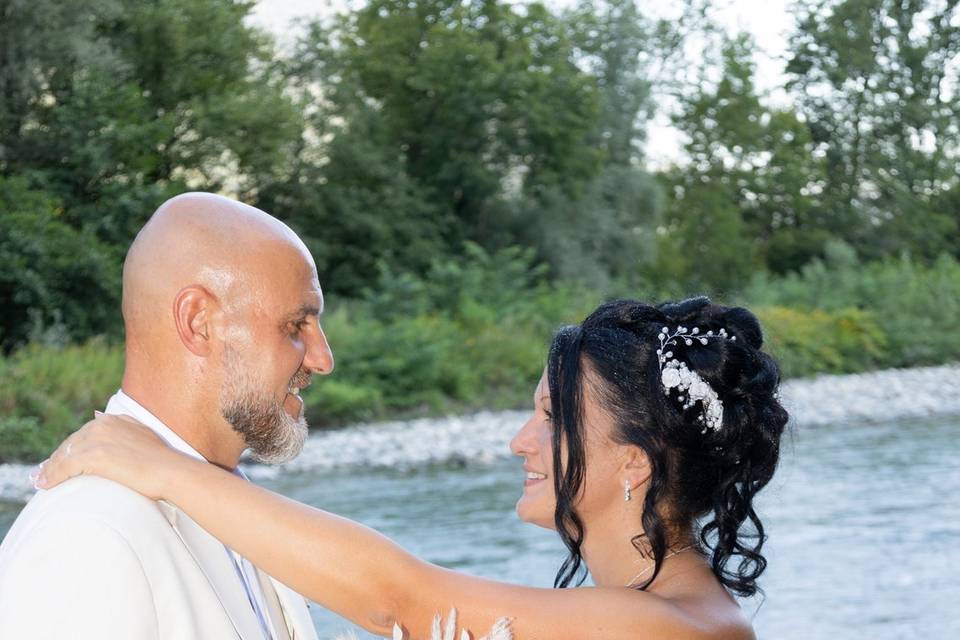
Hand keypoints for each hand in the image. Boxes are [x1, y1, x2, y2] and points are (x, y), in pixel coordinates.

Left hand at [33, 413, 179, 499]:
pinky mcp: (93, 456)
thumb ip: (127, 432)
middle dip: (55, 458)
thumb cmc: (163, 461)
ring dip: (49, 469)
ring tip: (40, 481)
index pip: (84, 434)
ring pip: (64, 455)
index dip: (70, 448)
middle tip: (43, 472)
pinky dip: (52, 477)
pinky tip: (44, 485)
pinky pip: (64, 467)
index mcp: (114, 420)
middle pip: (70, 443)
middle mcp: (102, 425)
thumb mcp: (144, 437)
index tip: (60, 458)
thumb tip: (112, 436)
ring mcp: (97, 439)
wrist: (171, 470)